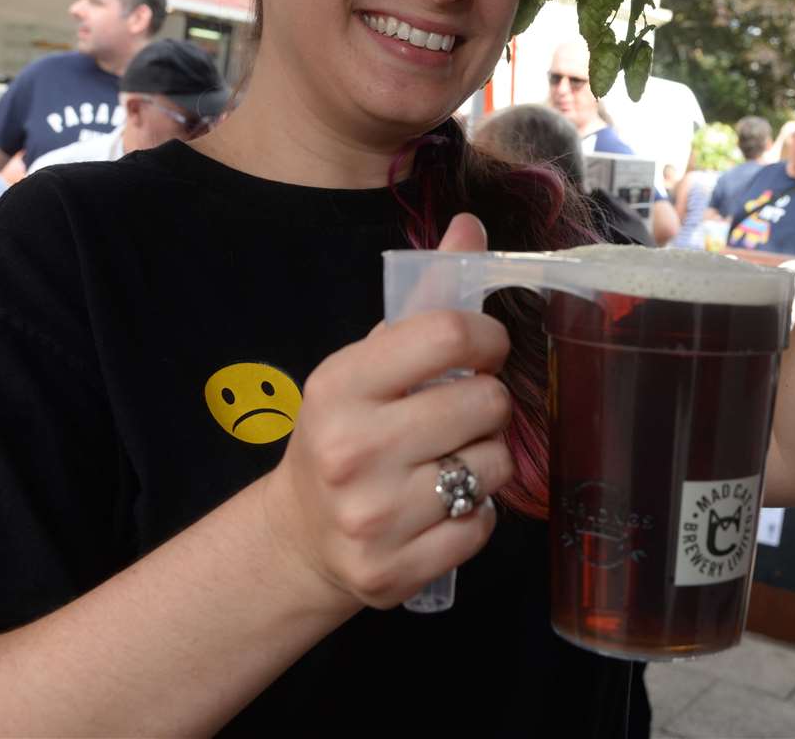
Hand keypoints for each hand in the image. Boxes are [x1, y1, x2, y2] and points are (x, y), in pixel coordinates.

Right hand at [264, 213, 514, 610]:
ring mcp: (372, 517)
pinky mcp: (393, 571)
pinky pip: (483, 527)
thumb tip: (470, 224)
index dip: (487, 337)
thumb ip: (424, 297)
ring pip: (494, 466)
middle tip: (463, 413)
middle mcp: (352, 449)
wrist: (299, 536)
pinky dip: (475, 516)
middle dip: (489, 404)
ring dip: (486, 460)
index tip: (483, 349)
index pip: (449, 334)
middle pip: (486, 403)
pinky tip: (441, 506)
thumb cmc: (346, 432)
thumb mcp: (367, 363)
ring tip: (449, 459)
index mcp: (341, 384)